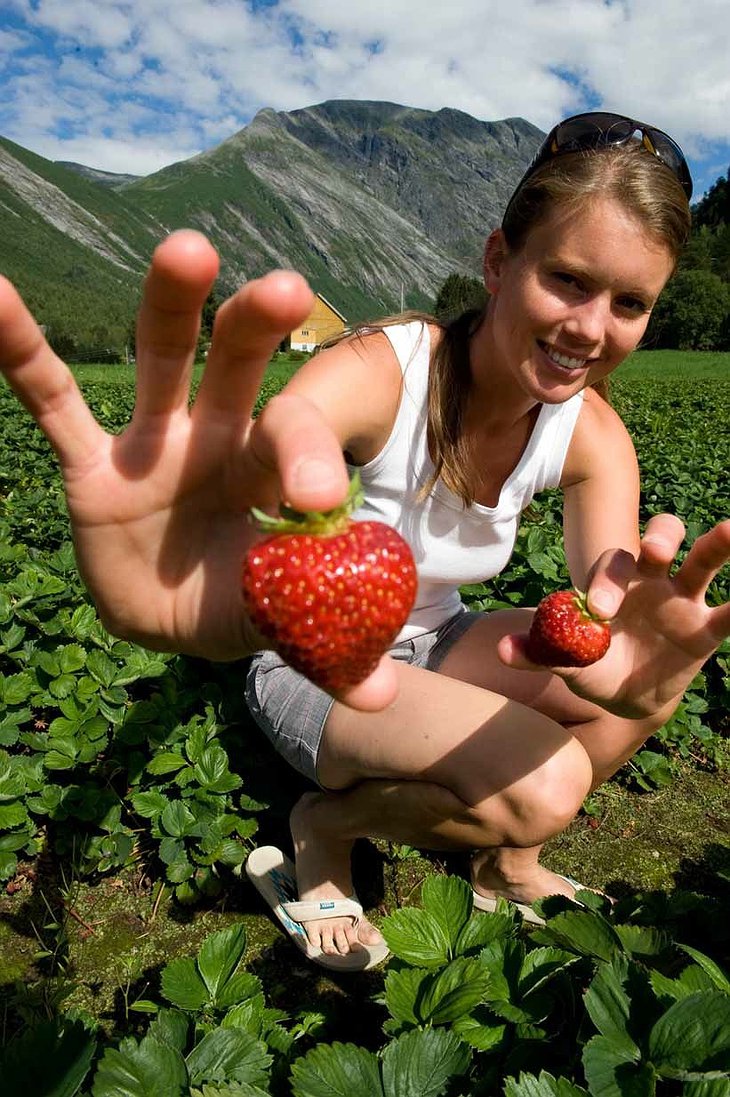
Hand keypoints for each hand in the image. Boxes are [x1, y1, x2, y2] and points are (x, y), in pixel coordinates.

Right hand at [0, 230, 396, 711]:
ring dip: (170, 306)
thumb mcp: (281, 622)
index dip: (305, 467)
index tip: (316, 500)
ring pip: (159, 362)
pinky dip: (22, 354)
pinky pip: (51, 404)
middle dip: (256, 330)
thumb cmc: (240, 600)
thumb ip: (330, 646)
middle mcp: (214, 440)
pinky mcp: (91, 466)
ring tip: (188, 249)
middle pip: (236, 371)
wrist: (174, 613)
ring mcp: (151, 444)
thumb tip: (386, 697)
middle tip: (287, 289)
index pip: (291, 451)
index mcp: (267, 471)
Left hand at [499, 514, 729, 718]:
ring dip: (717, 543)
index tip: (600, 611)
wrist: (625, 697)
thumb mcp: (567, 662)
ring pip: (703, 560)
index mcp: (615, 582)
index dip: (606, 581)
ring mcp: (683, 599)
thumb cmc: (593, 666)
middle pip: (661, 540)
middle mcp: (652, 580)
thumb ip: (539, 652)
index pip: (612, 567)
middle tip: (653, 552)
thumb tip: (502, 650)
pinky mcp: (706, 627)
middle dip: (658, 539)